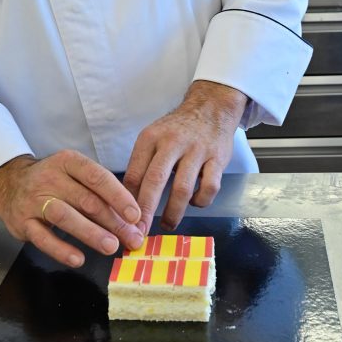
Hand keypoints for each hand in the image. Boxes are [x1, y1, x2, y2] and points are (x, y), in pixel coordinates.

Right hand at [0, 150, 142, 267]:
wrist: (9, 183)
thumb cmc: (53, 181)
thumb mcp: (74, 175)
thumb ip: (99, 194)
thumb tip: (131, 221)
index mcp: (68, 162)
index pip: (97, 177)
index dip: (118, 196)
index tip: (135, 215)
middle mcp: (50, 178)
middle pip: (86, 200)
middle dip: (112, 221)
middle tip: (132, 239)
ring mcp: (34, 200)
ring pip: (65, 216)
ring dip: (90, 233)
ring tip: (111, 246)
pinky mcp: (23, 223)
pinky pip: (43, 238)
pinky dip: (61, 249)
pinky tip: (78, 258)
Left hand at [124, 80, 247, 234]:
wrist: (210, 108)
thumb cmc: (176, 130)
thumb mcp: (153, 138)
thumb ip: (141, 165)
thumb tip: (126, 201)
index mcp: (150, 138)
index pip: (134, 173)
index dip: (127, 201)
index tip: (124, 221)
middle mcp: (172, 142)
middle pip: (155, 181)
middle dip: (146, 211)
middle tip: (140, 233)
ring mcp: (196, 150)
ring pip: (182, 188)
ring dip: (173, 212)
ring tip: (167, 225)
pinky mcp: (217, 158)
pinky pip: (209, 187)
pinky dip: (200, 201)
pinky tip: (194, 202)